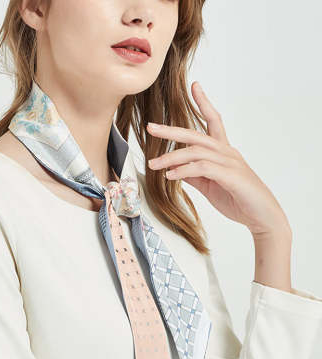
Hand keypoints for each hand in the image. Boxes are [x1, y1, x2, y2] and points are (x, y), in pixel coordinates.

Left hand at [146, 81, 290, 236]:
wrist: (262, 217)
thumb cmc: (238, 199)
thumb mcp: (210, 185)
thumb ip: (194, 175)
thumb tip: (175, 170)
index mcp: (223, 152)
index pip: (214, 121)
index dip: (204, 103)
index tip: (195, 86)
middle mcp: (227, 152)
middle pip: (197, 134)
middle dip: (172, 130)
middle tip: (151, 127)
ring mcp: (230, 163)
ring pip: (196, 151)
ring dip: (171, 157)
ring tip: (154, 164)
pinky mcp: (231, 176)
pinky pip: (203, 168)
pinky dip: (184, 170)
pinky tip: (170, 175)